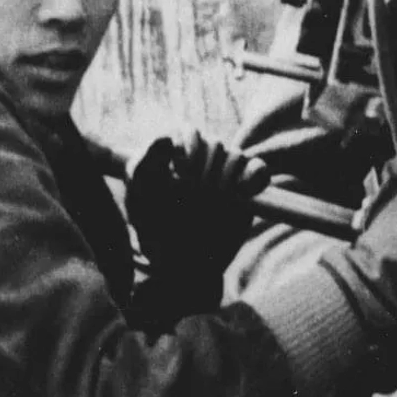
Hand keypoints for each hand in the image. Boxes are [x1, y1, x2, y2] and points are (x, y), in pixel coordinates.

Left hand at [127, 133, 269, 301]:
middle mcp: (202, 161)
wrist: (183, 264)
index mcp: (174, 157)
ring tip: (215, 202)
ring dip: (226, 177)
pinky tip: (242, 194)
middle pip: (214, 144)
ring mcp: (226, 174)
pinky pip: (257, 169)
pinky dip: (254, 177)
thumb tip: (165, 138)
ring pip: (236, 156)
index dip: (188, 146)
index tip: (181, 173)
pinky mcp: (247, 190)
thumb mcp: (138, 202)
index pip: (187, 132)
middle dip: (206, 170)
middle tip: (196, 196)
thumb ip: (143, 167)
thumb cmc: (154, 233)